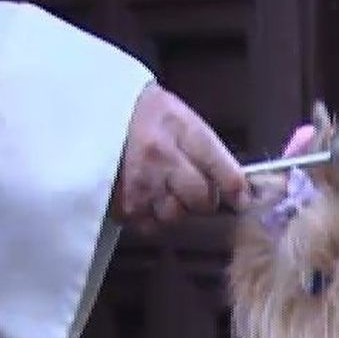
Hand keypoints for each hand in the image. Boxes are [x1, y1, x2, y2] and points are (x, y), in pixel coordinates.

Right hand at [111, 83, 249, 232]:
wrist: (97, 112)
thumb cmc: (149, 116)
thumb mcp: (184, 118)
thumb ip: (211, 152)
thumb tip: (238, 189)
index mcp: (181, 130)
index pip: (222, 170)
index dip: (237, 190)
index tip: (242, 199)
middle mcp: (161, 159)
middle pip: (201, 201)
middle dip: (204, 199)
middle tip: (194, 187)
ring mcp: (140, 184)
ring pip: (176, 216)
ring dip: (176, 208)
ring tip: (165, 190)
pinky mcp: (121, 204)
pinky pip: (150, 225)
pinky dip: (152, 217)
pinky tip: (147, 198)